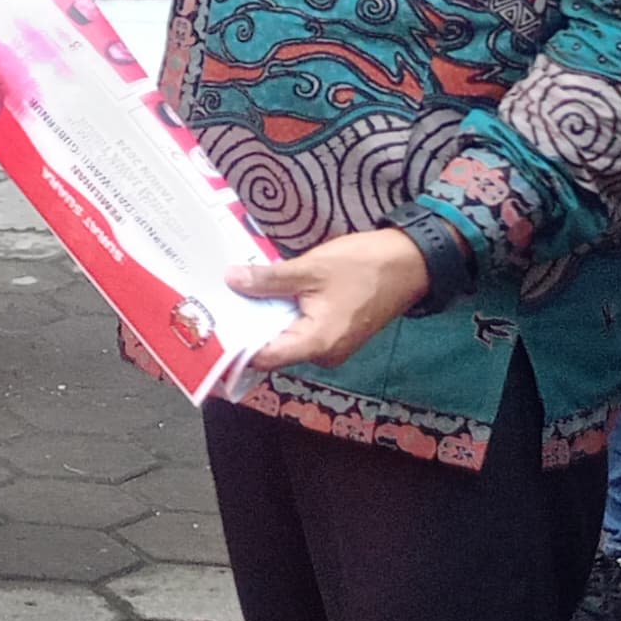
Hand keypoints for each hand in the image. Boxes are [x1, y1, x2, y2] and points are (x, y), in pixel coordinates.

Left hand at [229, 228, 434, 369]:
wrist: (412, 262)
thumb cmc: (364, 266)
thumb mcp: (310, 268)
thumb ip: (268, 279)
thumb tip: (230, 281)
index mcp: (317, 344)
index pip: (264, 357)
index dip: (235, 346)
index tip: (207, 328)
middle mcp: (323, 354)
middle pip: (271, 349)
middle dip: (244, 328)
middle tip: (210, 306)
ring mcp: (330, 345)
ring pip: (285, 337)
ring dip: (262, 319)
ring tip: (229, 296)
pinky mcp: (334, 332)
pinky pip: (299, 328)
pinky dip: (280, 314)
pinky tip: (261, 294)